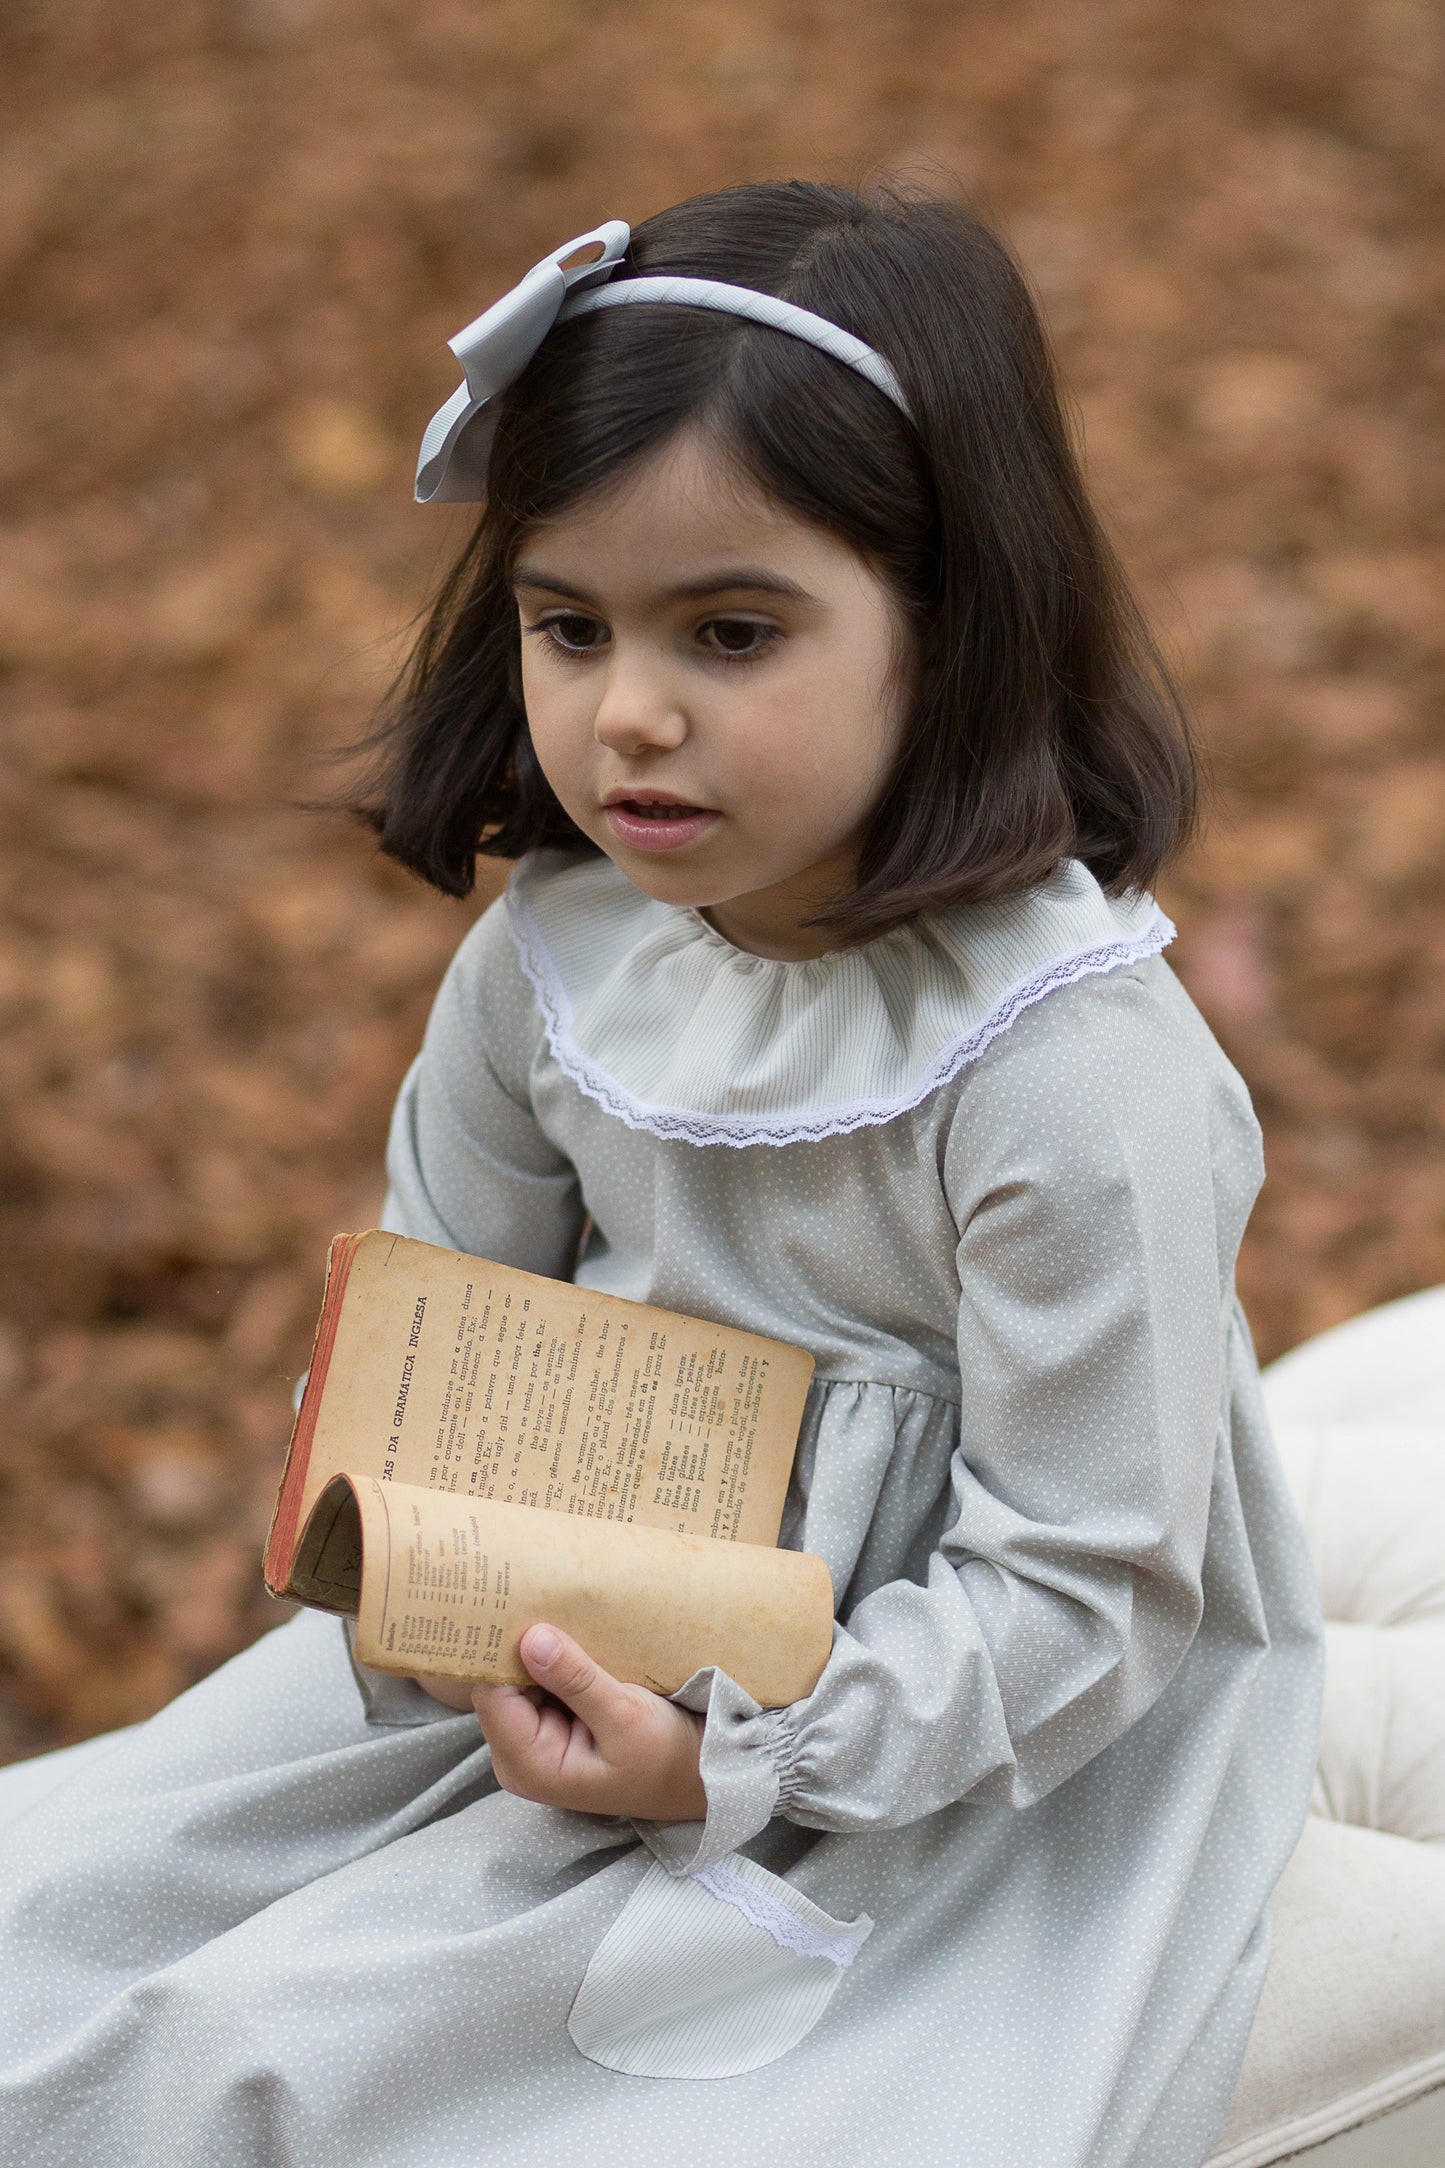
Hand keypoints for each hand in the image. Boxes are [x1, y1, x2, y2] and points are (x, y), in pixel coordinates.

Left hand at [471, 1624, 706, 1821]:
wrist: (693, 1775)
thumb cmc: (664, 1756)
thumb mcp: (626, 1715)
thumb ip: (577, 1680)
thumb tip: (531, 1639)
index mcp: (530, 1764)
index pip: (491, 1694)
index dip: (500, 1651)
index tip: (520, 1606)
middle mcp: (518, 1757)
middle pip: (497, 1686)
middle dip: (519, 1647)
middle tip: (543, 1598)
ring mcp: (529, 1744)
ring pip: (515, 1681)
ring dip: (537, 1651)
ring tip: (560, 1612)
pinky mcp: (544, 1730)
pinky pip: (534, 1685)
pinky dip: (551, 1661)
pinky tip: (571, 1638)